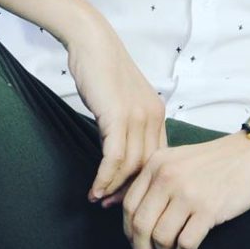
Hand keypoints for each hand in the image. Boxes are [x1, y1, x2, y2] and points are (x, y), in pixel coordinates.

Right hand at [65, 17, 165, 203]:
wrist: (92, 43)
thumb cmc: (102, 69)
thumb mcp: (122, 99)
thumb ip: (126, 123)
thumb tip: (118, 151)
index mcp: (157, 112)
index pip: (157, 157)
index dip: (143, 180)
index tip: (127, 194)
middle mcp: (152, 115)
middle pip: (147, 166)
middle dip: (130, 189)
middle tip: (112, 205)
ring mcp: (137, 116)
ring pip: (131, 165)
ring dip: (114, 187)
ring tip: (99, 199)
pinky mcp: (118, 116)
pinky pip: (114, 157)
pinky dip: (105, 177)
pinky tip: (95, 188)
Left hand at [122, 133, 249, 248]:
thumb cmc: (216, 162)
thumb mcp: (177, 160)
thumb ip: (155, 181)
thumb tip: (134, 217)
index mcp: (156, 163)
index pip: (129, 205)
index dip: (129, 231)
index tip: (137, 244)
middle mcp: (167, 176)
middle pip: (140, 225)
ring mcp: (187, 193)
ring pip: (161, 238)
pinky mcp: (208, 208)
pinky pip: (186, 243)